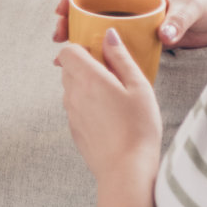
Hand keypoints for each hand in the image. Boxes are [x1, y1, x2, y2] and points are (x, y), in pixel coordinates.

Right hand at [53, 0, 206, 49]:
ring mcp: (134, 15)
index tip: (61, 9)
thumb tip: (165, 34)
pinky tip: (88, 65)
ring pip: (98, 23)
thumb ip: (179, 20)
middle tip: (58, 37)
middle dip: (70, 18)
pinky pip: (113, 38)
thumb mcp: (194, 8)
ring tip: (64, 54)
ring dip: (80, 35)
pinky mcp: (140, 33)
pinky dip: (98, 49)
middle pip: (91, 4)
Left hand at [55, 31, 162, 180]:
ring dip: (87, 86)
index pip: (67, 51)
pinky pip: (76, 107)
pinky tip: (111, 117)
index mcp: (88, 78)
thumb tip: (108, 35)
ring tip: (115, 97)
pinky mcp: (74, 130)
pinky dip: (88, 105)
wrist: (126, 171)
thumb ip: (121, 58)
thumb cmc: (138, 128)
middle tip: (113, 74)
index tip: (102, 53)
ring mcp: (71, 114)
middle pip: (68, 68)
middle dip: (86, 65)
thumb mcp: (139, 87)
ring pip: (71, 88)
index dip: (82, 47)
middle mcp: (73, 94)